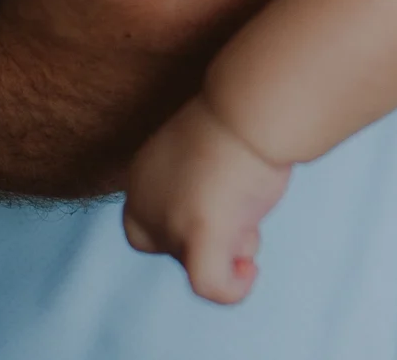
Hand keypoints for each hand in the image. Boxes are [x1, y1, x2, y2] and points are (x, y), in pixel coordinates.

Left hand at [123, 94, 290, 305]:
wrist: (250, 108)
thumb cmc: (241, 117)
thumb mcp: (209, 148)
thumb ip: (200, 180)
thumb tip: (227, 205)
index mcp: (144, 175)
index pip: (144, 224)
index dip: (179, 227)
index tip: (218, 204)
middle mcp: (144, 201)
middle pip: (170, 246)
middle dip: (206, 236)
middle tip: (240, 209)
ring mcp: (169, 221)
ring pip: (194, 261)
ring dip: (229, 246)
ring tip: (253, 212)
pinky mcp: (197, 235)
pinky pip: (209, 283)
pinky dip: (230, 288)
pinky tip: (248, 273)